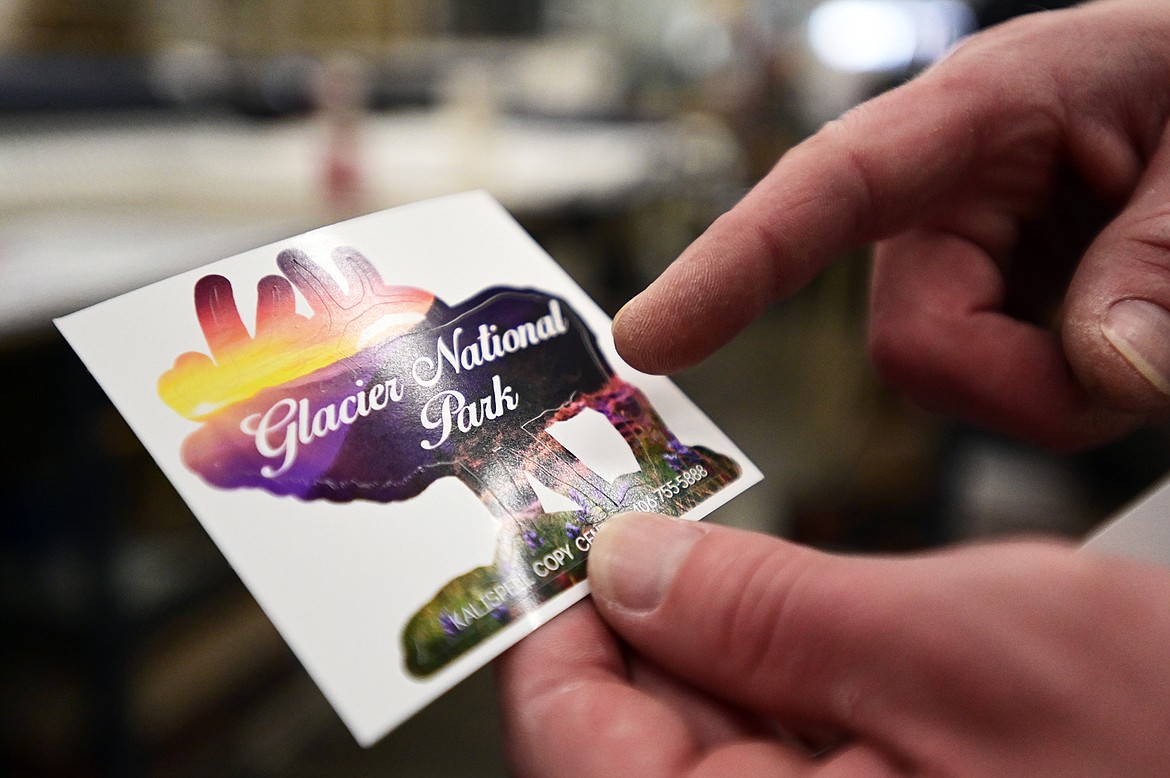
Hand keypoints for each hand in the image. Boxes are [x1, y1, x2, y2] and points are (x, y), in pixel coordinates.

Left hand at [497, 513, 1169, 775]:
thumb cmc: (1158, 749)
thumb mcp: (947, 646)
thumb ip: (763, 607)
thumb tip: (623, 562)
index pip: (571, 734)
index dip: (552, 615)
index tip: (561, 524)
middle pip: (627, 737)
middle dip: (637, 613)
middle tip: (642, 503)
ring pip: (701, 740)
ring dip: (708, 637)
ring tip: (724, 550)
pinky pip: (777, 753)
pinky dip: (771, 674)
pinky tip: (794, 615)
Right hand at [612, 0, 1169, 448]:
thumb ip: (1163, 257)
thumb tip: (1103, 369)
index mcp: (982, 109)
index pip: (828, 189)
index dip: (731, 263)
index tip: (647, 340)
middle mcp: (945, 192)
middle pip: (910, 344)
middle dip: (1024, 381)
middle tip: (1148, 360)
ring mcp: (959, 260)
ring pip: (945, 382)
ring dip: (1055, 391)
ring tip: (1149, 328)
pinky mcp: (983, 310)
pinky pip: (991, 395)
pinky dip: (1061, 396)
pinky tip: (1117, 339)